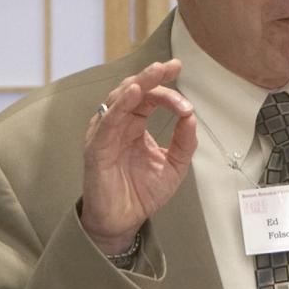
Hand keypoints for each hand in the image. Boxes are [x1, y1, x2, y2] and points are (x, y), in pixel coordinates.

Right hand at [80, 60, 197, 253]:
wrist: (123, 222)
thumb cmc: (141, 193)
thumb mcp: (173, 165)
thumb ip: (184, 141)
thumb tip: (192, 115)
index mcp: (134, 125)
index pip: (150, 98)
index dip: (167, 89)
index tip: (188, 98)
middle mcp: (118, 125)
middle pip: (133, 90)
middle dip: (153, 76)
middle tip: (171, 66)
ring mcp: (105, 134)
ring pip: (119, 99)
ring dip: (139, 83)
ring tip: (156, 72)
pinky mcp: (96, 148)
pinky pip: (108, 122)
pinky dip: (120, 106)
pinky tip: (134, 94)